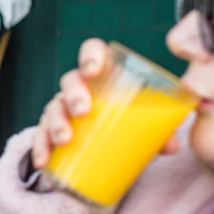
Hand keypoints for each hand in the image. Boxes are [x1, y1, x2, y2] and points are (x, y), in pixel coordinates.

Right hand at [31, 39, 180, 168]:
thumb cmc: (125, 124)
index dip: (91, 55)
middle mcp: (78, 89)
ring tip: (65, 139)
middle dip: (73, 93)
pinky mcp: (50, 133)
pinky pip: (40, 137)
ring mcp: (61, 110)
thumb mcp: (143, 124)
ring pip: (52, 108)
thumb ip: (159, 130)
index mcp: (102, 76)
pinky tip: (43, 162)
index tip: (94, 70)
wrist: (104, 145)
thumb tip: (173, 146)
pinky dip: (40, 148)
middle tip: (83, 110)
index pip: (92, 52)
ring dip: (56, 122)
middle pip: (70, 81)